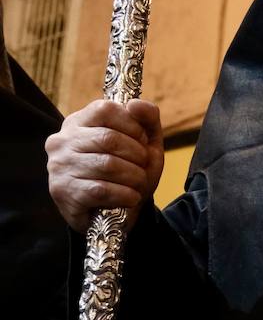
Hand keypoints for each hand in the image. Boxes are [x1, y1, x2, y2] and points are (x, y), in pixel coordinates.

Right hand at [46, 99, 163, 233]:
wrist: (111, 214)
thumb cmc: (127, 171)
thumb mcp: (143, 143)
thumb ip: (146, 118)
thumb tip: (135, 104)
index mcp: (78, 121)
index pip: (105, 109)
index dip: (132, 125)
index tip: (143, 141)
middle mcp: (62, 141)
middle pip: (108, 138)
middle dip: (137, 155)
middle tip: (143, 167)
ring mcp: (59, 166)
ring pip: (107, 165)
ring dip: (134, 177)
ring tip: (139, 183)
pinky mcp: (62, 191)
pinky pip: (101, 189)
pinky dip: (124, 194)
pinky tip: (130, 197)